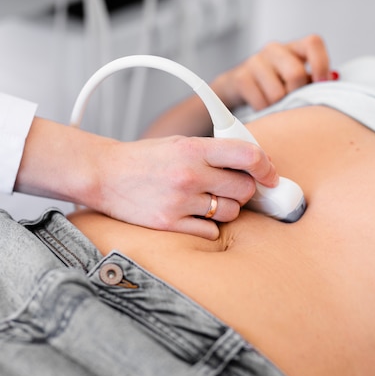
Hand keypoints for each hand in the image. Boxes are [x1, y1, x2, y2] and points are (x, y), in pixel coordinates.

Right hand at [15, 118, 276, 239]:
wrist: (104, 174)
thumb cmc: (144, 159)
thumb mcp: (179, 143)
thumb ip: (213, 151)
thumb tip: (252, 164)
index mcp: (193, 148)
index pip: (247, 154)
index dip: (266, 166)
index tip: (271, 175)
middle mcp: (189, 174)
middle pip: (244, 189)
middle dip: (244, 189)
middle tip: (230, 188)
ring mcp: (179, 201)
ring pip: (229, 212)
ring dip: (226, 208)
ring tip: (207, 201)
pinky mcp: (169, 224)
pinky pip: (210, 232)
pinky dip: (208, 227)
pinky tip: (194, 216)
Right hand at [211, 34, 335, 111]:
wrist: (238, 87)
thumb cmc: (275, 83)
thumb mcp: (296, 78)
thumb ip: (313, 79)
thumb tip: (332, 80)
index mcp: (293, 47)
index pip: (313, 43)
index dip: (321, 63)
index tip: (321, 83)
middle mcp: (274, 49)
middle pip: (295, 74)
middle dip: (295, 93)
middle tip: (291, 100)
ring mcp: (255, 62)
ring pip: (277, 93)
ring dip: (278, 106)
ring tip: (275, 104)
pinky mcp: (241, 78)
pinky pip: (260, 102)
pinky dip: (264, 110)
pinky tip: (262, 107)